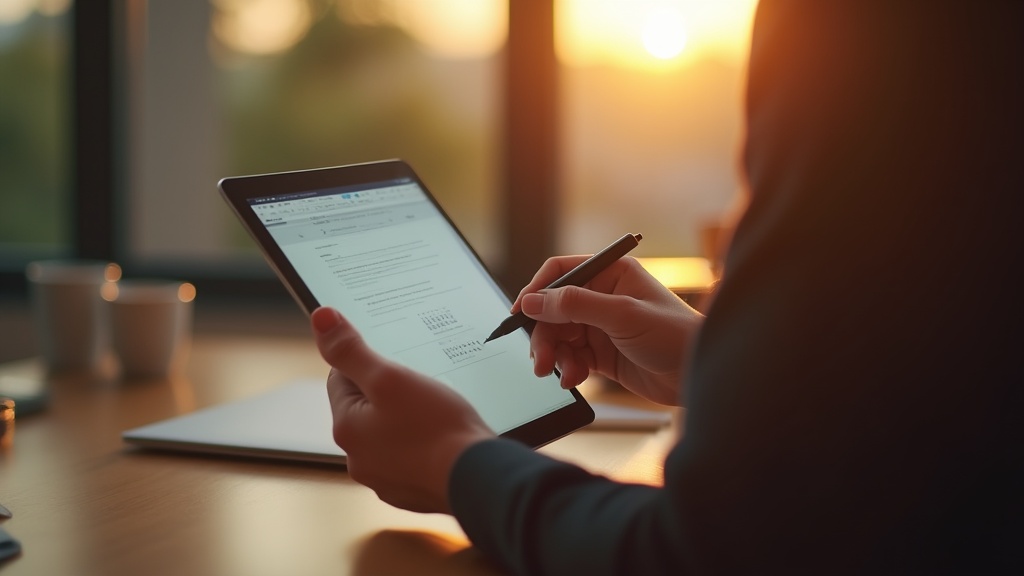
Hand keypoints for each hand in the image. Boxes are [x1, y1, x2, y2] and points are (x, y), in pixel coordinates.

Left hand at [311, 307, 494, 512]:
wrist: (478, 478)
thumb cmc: (436, 427)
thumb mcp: (390, 378)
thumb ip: (352, 350)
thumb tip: (321, 318)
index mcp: (347, 429)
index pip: (341, 379)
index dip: (369, 363)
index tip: (396, 362)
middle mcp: (359, 459)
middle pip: (366, 408)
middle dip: (389, 393)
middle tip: (420, 384)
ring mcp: (386, 478)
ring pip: (390, 432)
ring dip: (407, 418)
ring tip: (435, 409)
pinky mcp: (412, 489)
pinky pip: (411, 455)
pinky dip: (424, 443)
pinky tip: (444, 435)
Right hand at [512, 256, 703, 405]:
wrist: (698, 374)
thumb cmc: (674, 335)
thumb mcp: (621, 315)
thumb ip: (574, 305)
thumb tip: (534, 301)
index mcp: (610, 273)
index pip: (561, 272)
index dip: (536, 291)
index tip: (520, 313)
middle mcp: (603, 296)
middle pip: (554, 310)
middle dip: (545, 335)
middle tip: (540, 360)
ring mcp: (601, 325)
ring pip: (560, 336)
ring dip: (555, 355)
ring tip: (560, 373)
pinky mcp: (602, 353)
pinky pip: (572, 356)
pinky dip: (568, 368)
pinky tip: (575, 379)